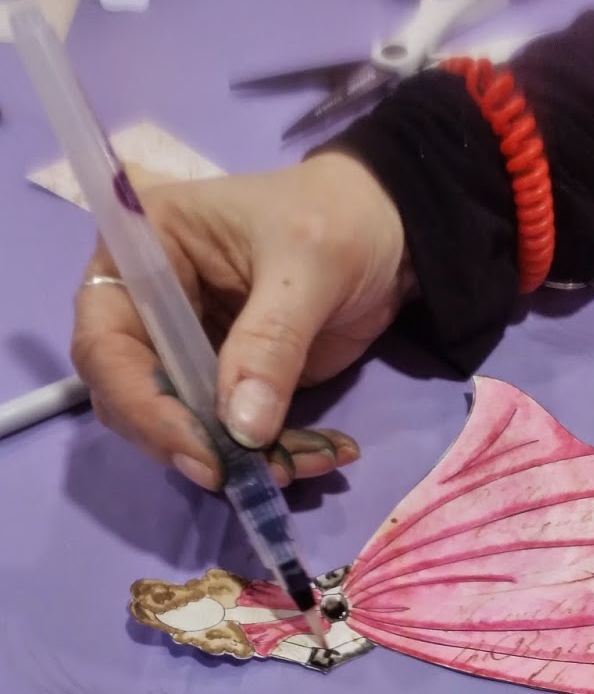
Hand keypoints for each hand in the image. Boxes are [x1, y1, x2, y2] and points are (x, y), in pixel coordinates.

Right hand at [71, 152, 410, 489]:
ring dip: (240, 462)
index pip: (106, 341)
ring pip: (183, 428)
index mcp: (145, 250)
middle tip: (252, 475)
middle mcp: (149, 306)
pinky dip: (274, 456)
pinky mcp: (228, 383)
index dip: (141, 403)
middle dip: (192, 444)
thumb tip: (243, 428)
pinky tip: (326, 454)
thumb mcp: (310, 264)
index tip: (201, 451)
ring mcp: (187, 349)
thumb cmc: (338, 218)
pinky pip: (232, 437)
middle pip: (131, 397)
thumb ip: (272, 341)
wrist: (388, 228)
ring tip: (305, 464)